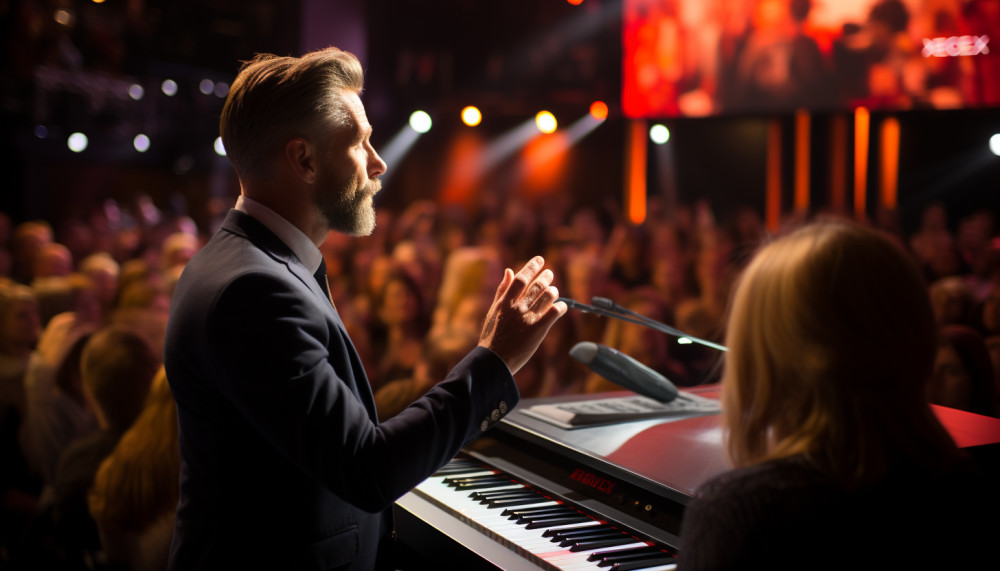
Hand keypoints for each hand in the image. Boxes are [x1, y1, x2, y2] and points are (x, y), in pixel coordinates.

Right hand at [479, 256, 566, 374]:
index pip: (521, 278)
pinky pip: (554, 312)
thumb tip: (509, 271)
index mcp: (505, 302)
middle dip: (546, 277)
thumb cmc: (492, 337)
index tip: (540, 260)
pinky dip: (559, 307)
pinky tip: (559, 307)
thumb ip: (502, 290)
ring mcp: (528, 319)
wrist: (494, 361)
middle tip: (549, 273)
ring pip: (548, 296)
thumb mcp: (494, 311)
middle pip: (537, 285)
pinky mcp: (538, 330)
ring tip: (553, 291)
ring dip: (553, 291)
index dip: (532, 266)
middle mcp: (517, 308)